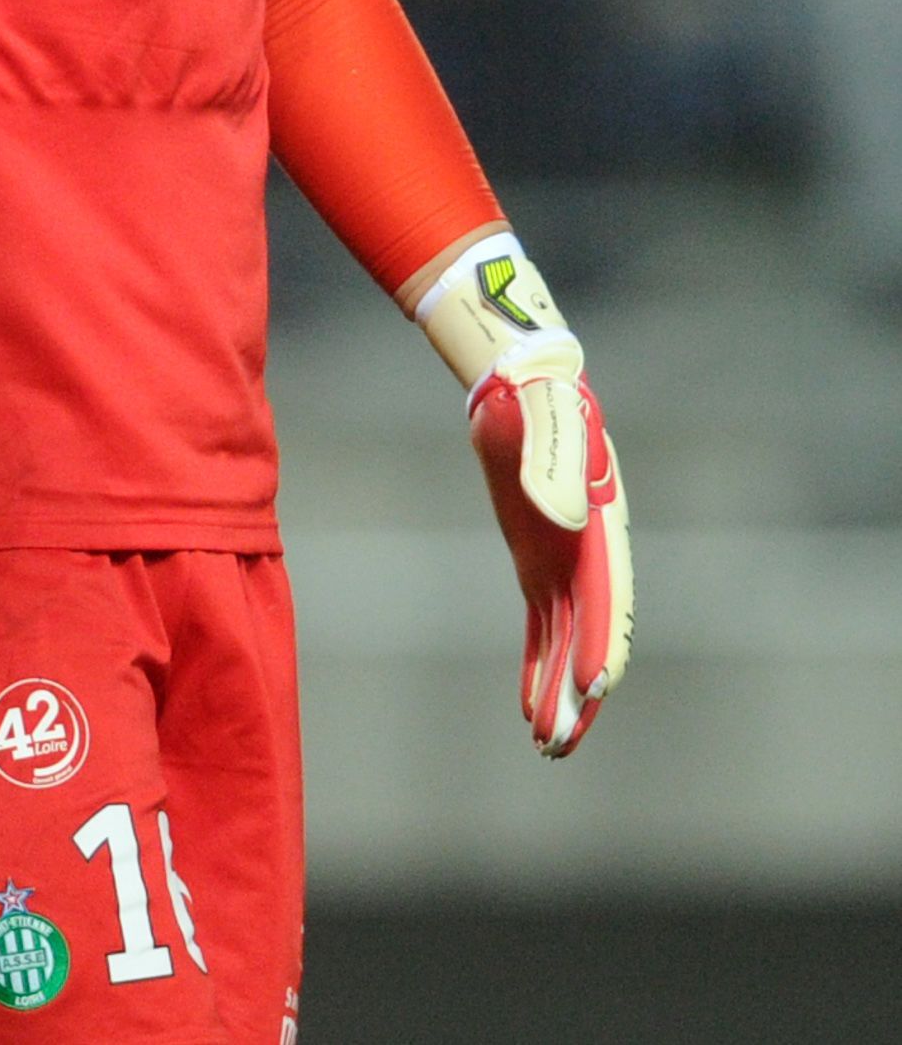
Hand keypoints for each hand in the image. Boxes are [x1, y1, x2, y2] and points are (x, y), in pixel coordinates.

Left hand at [467, 366, 631, 754]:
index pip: (605, 598)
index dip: (602, 644)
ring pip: (565, 643)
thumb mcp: (537, 417)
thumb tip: (555, 515)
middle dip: (577, 691)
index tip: (595, 689)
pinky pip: (542, 628)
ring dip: (557, 692)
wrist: (528, 385)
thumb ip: (543, 460)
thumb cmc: (536, 396)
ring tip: (547, 747)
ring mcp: (565, 564)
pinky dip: (537, 666)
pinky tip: (528, 708)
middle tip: (560, 743)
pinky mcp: (537, 567)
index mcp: (597, 528)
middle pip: (589, 635)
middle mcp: (589, 555)